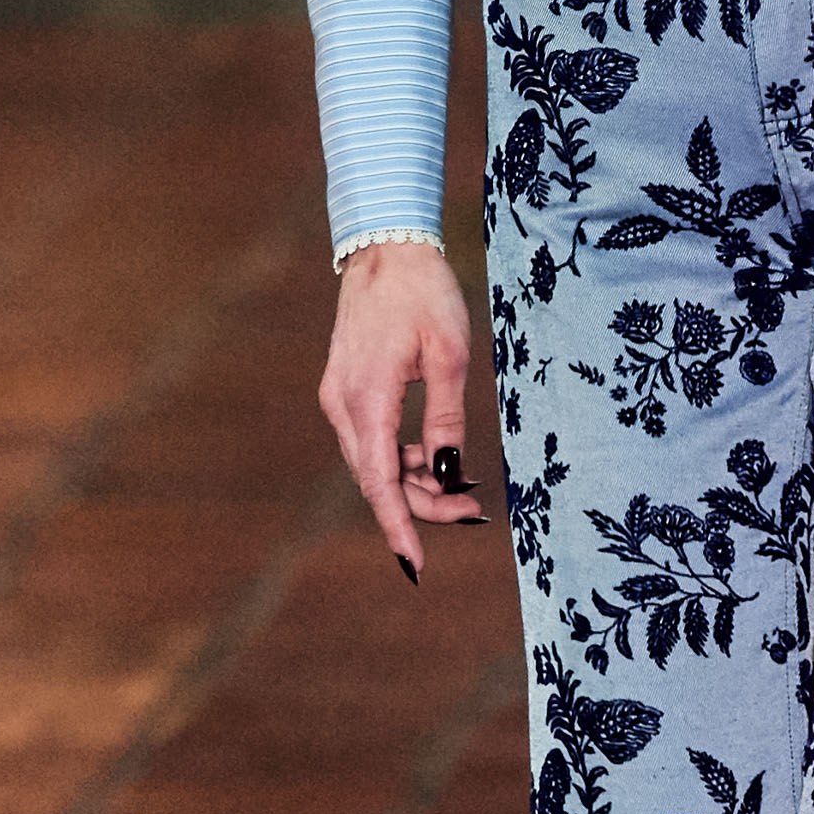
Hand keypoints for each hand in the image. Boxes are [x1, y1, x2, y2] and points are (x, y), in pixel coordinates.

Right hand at [319, 242, 487, 580]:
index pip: (379, 480)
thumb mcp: (450, 354)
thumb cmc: (423, 294)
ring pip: (374, 462)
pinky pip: (372, 440)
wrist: (385, 249)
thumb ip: (447, 417)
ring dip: (414, 482)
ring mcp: (340, 398)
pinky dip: (402, 458)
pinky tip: (435, 458)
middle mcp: (344, 405)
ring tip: (463, 486)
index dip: (398, 525)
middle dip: (423, 504)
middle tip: (473, 512)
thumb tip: (450, 471)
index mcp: (368, 398)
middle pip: (378, 478)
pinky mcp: (346, 390)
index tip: (415, 564)